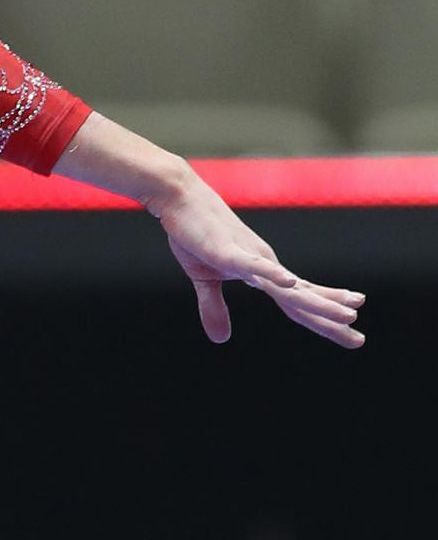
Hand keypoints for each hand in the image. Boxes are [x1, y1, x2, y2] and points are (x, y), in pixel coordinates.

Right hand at [152, 168, 365, 350]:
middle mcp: (267, 266)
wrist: (181, 199)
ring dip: (320, 302)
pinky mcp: (229, 252)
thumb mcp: (204, 279)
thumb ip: (214, 308)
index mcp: (264, 274)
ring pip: (289, 287)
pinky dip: (274, 275)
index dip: (323, 320)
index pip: (298, 304)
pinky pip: (254, 266)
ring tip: (350, 314)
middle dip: (332, 319)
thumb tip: (222, 340)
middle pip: (303, 300)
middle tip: (359, 340)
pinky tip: (292, 284)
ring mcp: (251, 258)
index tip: (350, 332)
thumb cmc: (195, 235)